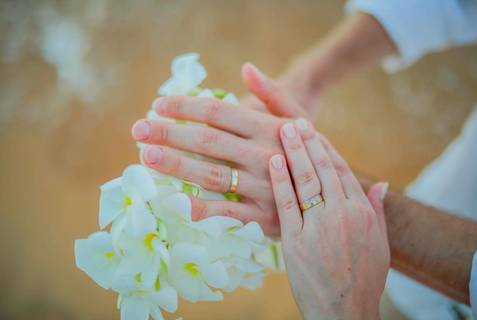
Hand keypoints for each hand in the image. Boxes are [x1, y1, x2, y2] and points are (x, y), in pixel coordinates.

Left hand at [131, 64, 301, 236]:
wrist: (337, 195)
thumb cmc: (309, 151)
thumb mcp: (300, 117)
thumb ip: (273, 93)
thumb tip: (246, 68)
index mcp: (269, 128)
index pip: (219, 112)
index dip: (186, 107)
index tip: (158, 105)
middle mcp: (264, 154)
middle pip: (208, 140)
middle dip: (169, 133)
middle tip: (137, 129)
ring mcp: (263, 186)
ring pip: (211, 174)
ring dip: (176, 165)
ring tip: (146, 156)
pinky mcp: (263, 217)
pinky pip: (226, 213)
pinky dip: (198, 209)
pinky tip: (173, 202)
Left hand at [268, 120, 389, 318]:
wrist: (345, 310)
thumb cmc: (363, 277)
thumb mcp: (380, 243)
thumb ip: (377, 210)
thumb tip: (380, 184)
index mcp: (362, 211)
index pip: (342, 170)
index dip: (326, 148)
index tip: (315, 132)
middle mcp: (342, 212)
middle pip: (323, 168)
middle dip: (309, 142)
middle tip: (296, 122)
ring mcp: (319, 224)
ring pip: (306, 179)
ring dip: (295, 151)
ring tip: (285, 130)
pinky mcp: (297, 239)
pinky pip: (288, 203)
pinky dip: (280, 180)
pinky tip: (274, 161)